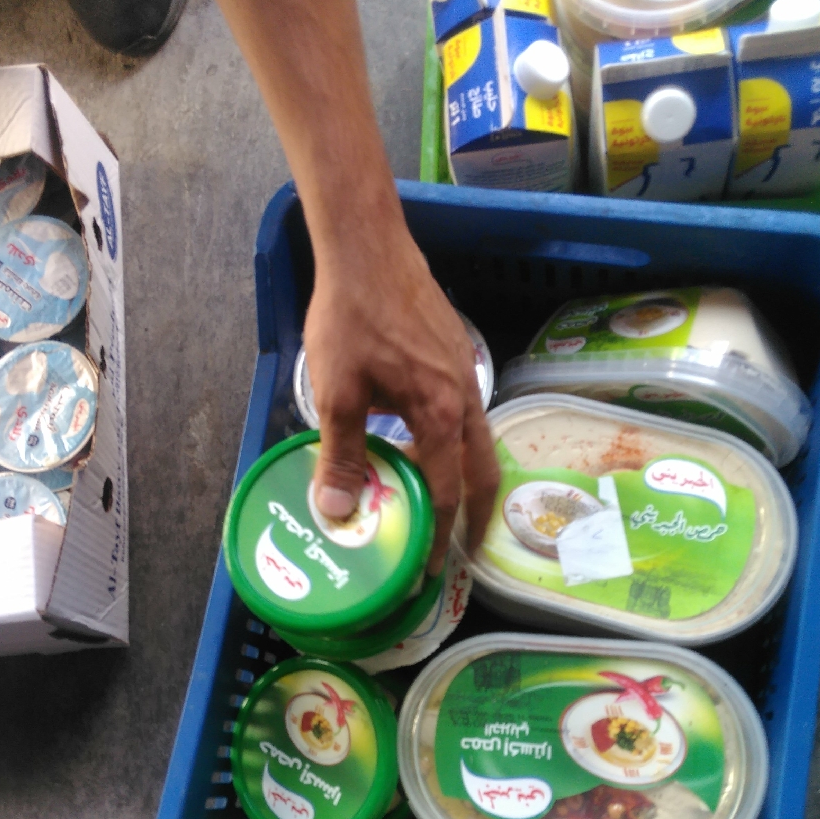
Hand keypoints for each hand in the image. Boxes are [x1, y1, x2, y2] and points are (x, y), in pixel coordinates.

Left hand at [303, 213, 499, 576]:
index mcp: (441, 414)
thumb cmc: (350, 317)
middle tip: (460, 553)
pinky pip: (466, 415)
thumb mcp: (336, 392)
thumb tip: (337, 513)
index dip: (438, 540)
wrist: (368, 246)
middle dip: (475, 518)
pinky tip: (425, 448)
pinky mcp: (455, 356)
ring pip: (477, 442)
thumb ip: (340, 454)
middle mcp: (465, 398)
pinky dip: (455, 445)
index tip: (427, 572)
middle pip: (482, 473)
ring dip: (467, 480)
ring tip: (445, 510)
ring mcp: (465, 374)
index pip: (448, 495)